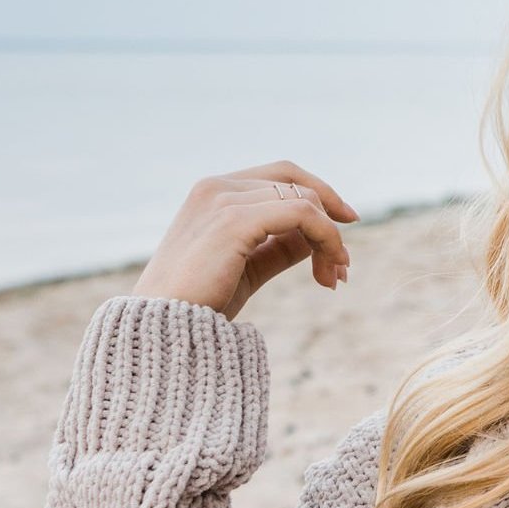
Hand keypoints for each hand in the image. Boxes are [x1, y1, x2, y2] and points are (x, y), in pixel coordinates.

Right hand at [131, 161, 359, 317]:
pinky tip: (328, 271)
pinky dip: (327, 239)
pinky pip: (302, 214)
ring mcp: (223, 200)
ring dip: (331, 240)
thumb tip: (318, 238)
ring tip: (334, 278)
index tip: (345, 227)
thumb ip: (278, 247)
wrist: (164, 331)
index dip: (319, 195)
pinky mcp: (234, 220)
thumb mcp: (246, 269)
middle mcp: (215, 187)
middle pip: (296, 184)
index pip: (279, 176)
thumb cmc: (199, 305)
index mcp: (211, 193)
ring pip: (305, 200)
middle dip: (329, 221)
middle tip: (343, 266)